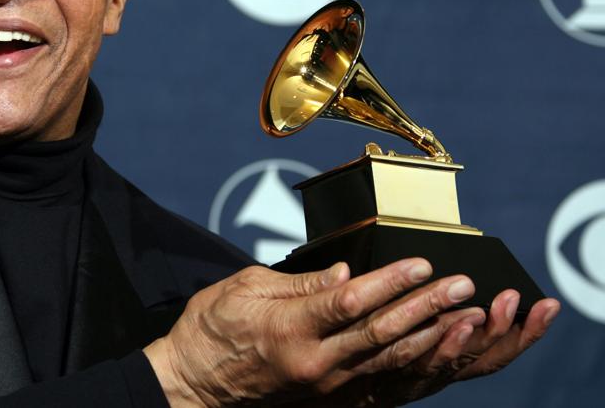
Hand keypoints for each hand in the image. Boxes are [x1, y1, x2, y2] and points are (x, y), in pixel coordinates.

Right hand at [144, 259, 554, 406]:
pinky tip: (434, 346)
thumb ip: (300, 283)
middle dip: (425, 306)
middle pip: (380, 332)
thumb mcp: (244, 288)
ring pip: (388, 360)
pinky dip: (410, 362)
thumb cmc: (210, 328)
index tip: (421, 262)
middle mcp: (313, 362)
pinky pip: (378, 380)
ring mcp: (323, 385)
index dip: (390, 282)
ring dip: (430, 335)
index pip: (350, 302)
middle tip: (462, 285)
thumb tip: (347, 273)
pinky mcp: (327, 397)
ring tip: (464, 315)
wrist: (193, 385)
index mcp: (288, 329)